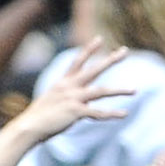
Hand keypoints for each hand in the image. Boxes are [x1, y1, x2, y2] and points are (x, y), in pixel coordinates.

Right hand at [11, 43, 132, 150]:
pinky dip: (112, 114)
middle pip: (94, 70)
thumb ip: (62, 98)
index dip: (89, 49)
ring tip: (135, 90)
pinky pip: (98, 112)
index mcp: (62, 83)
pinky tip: (124, 113)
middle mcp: (69, 87)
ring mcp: (73, 98)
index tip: (99, 38)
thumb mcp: (50, 101)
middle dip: (111, 60)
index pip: (77, 61)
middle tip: (125, 51)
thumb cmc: (37, 118)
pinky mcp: (76, 112)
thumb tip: (70, 103)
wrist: (29, 127)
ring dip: (120, 90)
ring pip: (102, 91)